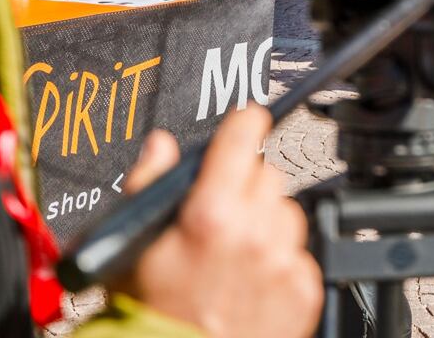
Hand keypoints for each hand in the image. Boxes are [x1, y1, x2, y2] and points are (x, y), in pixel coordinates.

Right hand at [121, 106, 320, 337]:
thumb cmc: (149, 312)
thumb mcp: (132, 244)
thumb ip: (148, 182)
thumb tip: (162, 145)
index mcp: (211, 214)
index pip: (244, 136)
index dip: (244, 124)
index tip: (247, 121)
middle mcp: (254, 233)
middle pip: (267, 174)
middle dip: (246, 185)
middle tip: (221, 217)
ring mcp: (283, 262)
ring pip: (287, 211)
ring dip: (266, 222)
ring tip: (234, 254)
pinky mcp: (302, 288)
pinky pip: (299, 252)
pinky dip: (280, 259)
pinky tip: (250, 279)